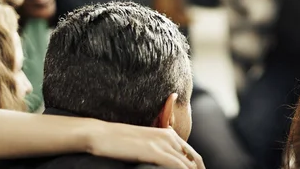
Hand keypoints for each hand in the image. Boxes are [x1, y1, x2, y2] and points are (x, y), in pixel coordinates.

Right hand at [87, 122, 203, 168]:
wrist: (102, 134)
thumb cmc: (119, 140)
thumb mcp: (145, 142)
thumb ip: (158, 149)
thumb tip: (164, 160)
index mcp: (168, 133)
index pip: (191, 153)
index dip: (197, 166)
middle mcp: (169, 137)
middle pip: (193, 158)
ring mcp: (162, 144)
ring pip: (187, 163)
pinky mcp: (155, 151)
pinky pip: (176, 165)